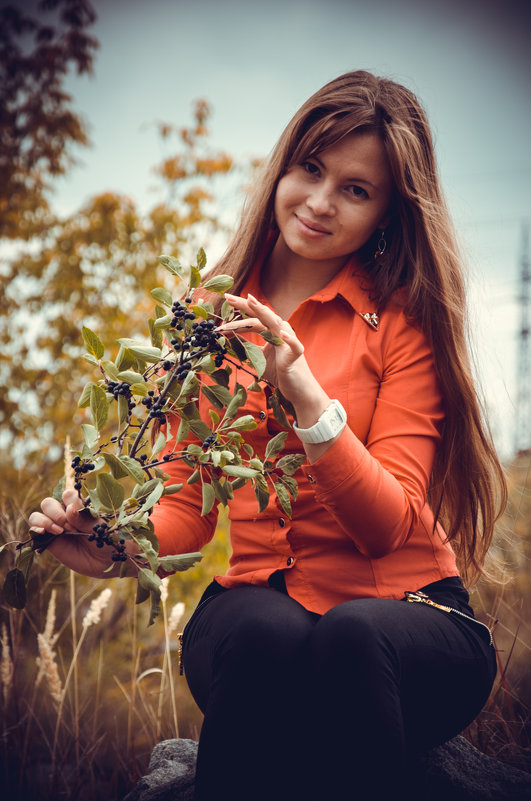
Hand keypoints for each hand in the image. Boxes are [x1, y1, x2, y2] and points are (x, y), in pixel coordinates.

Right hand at [28, 489, 119, 577]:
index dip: (70, 504)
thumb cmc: (106, 541)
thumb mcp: (99, 528)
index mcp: (78, 506)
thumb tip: (68, 508)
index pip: (66, 495)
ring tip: (60, 532)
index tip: (80, 519)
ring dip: (46, 521)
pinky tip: (44, 533)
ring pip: (37, 515)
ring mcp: (55, 528)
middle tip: (71, 529)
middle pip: (48, 503)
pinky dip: (35, 529)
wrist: (106, 563)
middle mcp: (64, 515)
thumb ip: (84, 518)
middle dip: (57, 514)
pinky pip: (34, 531)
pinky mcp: (49, 542)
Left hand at [220, 293, 327, 411]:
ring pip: (275, 323)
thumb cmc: (280, 372)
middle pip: (262, 315)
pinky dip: (290, 340)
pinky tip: (283, 335)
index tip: (225, 302)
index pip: (254, 317)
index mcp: (272, 331)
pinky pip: (294, 345)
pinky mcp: (296, 355)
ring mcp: (289, 342)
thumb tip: (227, 341)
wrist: (298, 389)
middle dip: (245, 305)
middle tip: (229, 297)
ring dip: (263, 313)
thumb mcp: (258, 358)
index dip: (240, 310)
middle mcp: (281, 331)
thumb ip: (246, 348)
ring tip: (251, 301)